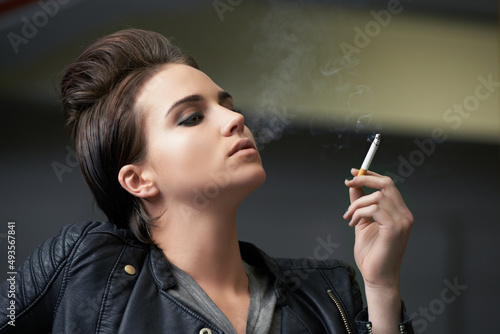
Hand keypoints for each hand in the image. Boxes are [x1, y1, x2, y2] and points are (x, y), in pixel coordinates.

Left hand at [343, 168, 412, 288]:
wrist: (376, 277)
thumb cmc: (371, 254)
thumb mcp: (362, 222)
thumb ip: (360, 204)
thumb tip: (354, 185)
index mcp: (399, 212)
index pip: (388, 185)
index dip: (371, 175)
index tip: (355, 172)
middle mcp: (405, 215)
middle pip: (386, 184)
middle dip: (365, 179)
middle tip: (348, 182)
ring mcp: (402, 222)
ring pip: (376, 197)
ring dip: (357, 204)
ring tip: (349, 217)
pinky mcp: (395, 229)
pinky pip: (374, 209)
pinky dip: (359, 213)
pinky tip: (353, 223)